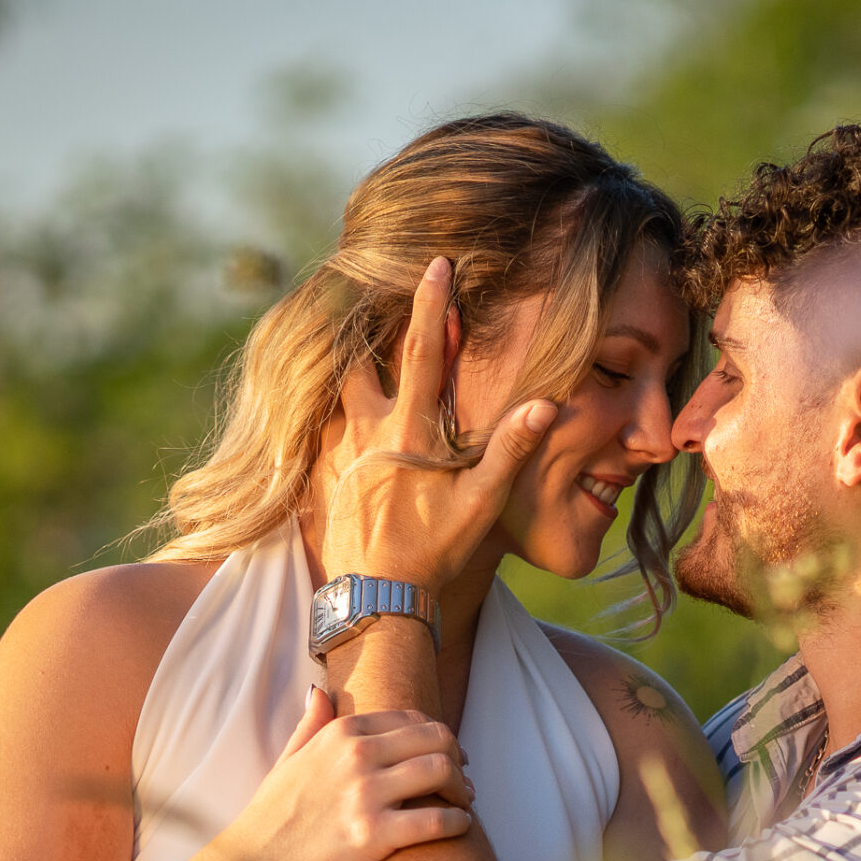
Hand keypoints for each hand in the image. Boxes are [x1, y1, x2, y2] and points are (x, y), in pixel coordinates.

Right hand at [184, 686, 473, 860]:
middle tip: (462, 780)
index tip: (446, 755)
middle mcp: (356, 756)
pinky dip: (457, 822)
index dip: (437, 736)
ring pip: (442, 772)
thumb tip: (320, 691)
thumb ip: (311, 723)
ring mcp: (366, 794)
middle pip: (436, 740)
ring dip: (462, 788)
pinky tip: (458, 826)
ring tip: (462, 803)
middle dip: (457, 758)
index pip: (412, 719)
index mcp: (341, 733)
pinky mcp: (374, 835)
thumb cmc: (272, 815)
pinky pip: (437, 820)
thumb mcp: (289, 759)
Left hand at [321, 255, 557, 589]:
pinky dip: (325, 398)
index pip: (422, 351)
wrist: (375, 596)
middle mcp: (366, 426)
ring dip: (347, 357)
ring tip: (353, 337)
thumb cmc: (434, 551)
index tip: (436, 264)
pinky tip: (333, 397)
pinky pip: (316, 418)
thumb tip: (544, 404)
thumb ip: (510, 450)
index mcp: (410, 428)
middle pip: (360, 353)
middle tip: (373, 288)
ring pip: (334, 383)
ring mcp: (336, 447)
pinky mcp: (318, 468)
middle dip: (368, 318)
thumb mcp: (481, 503)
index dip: (432, 305)